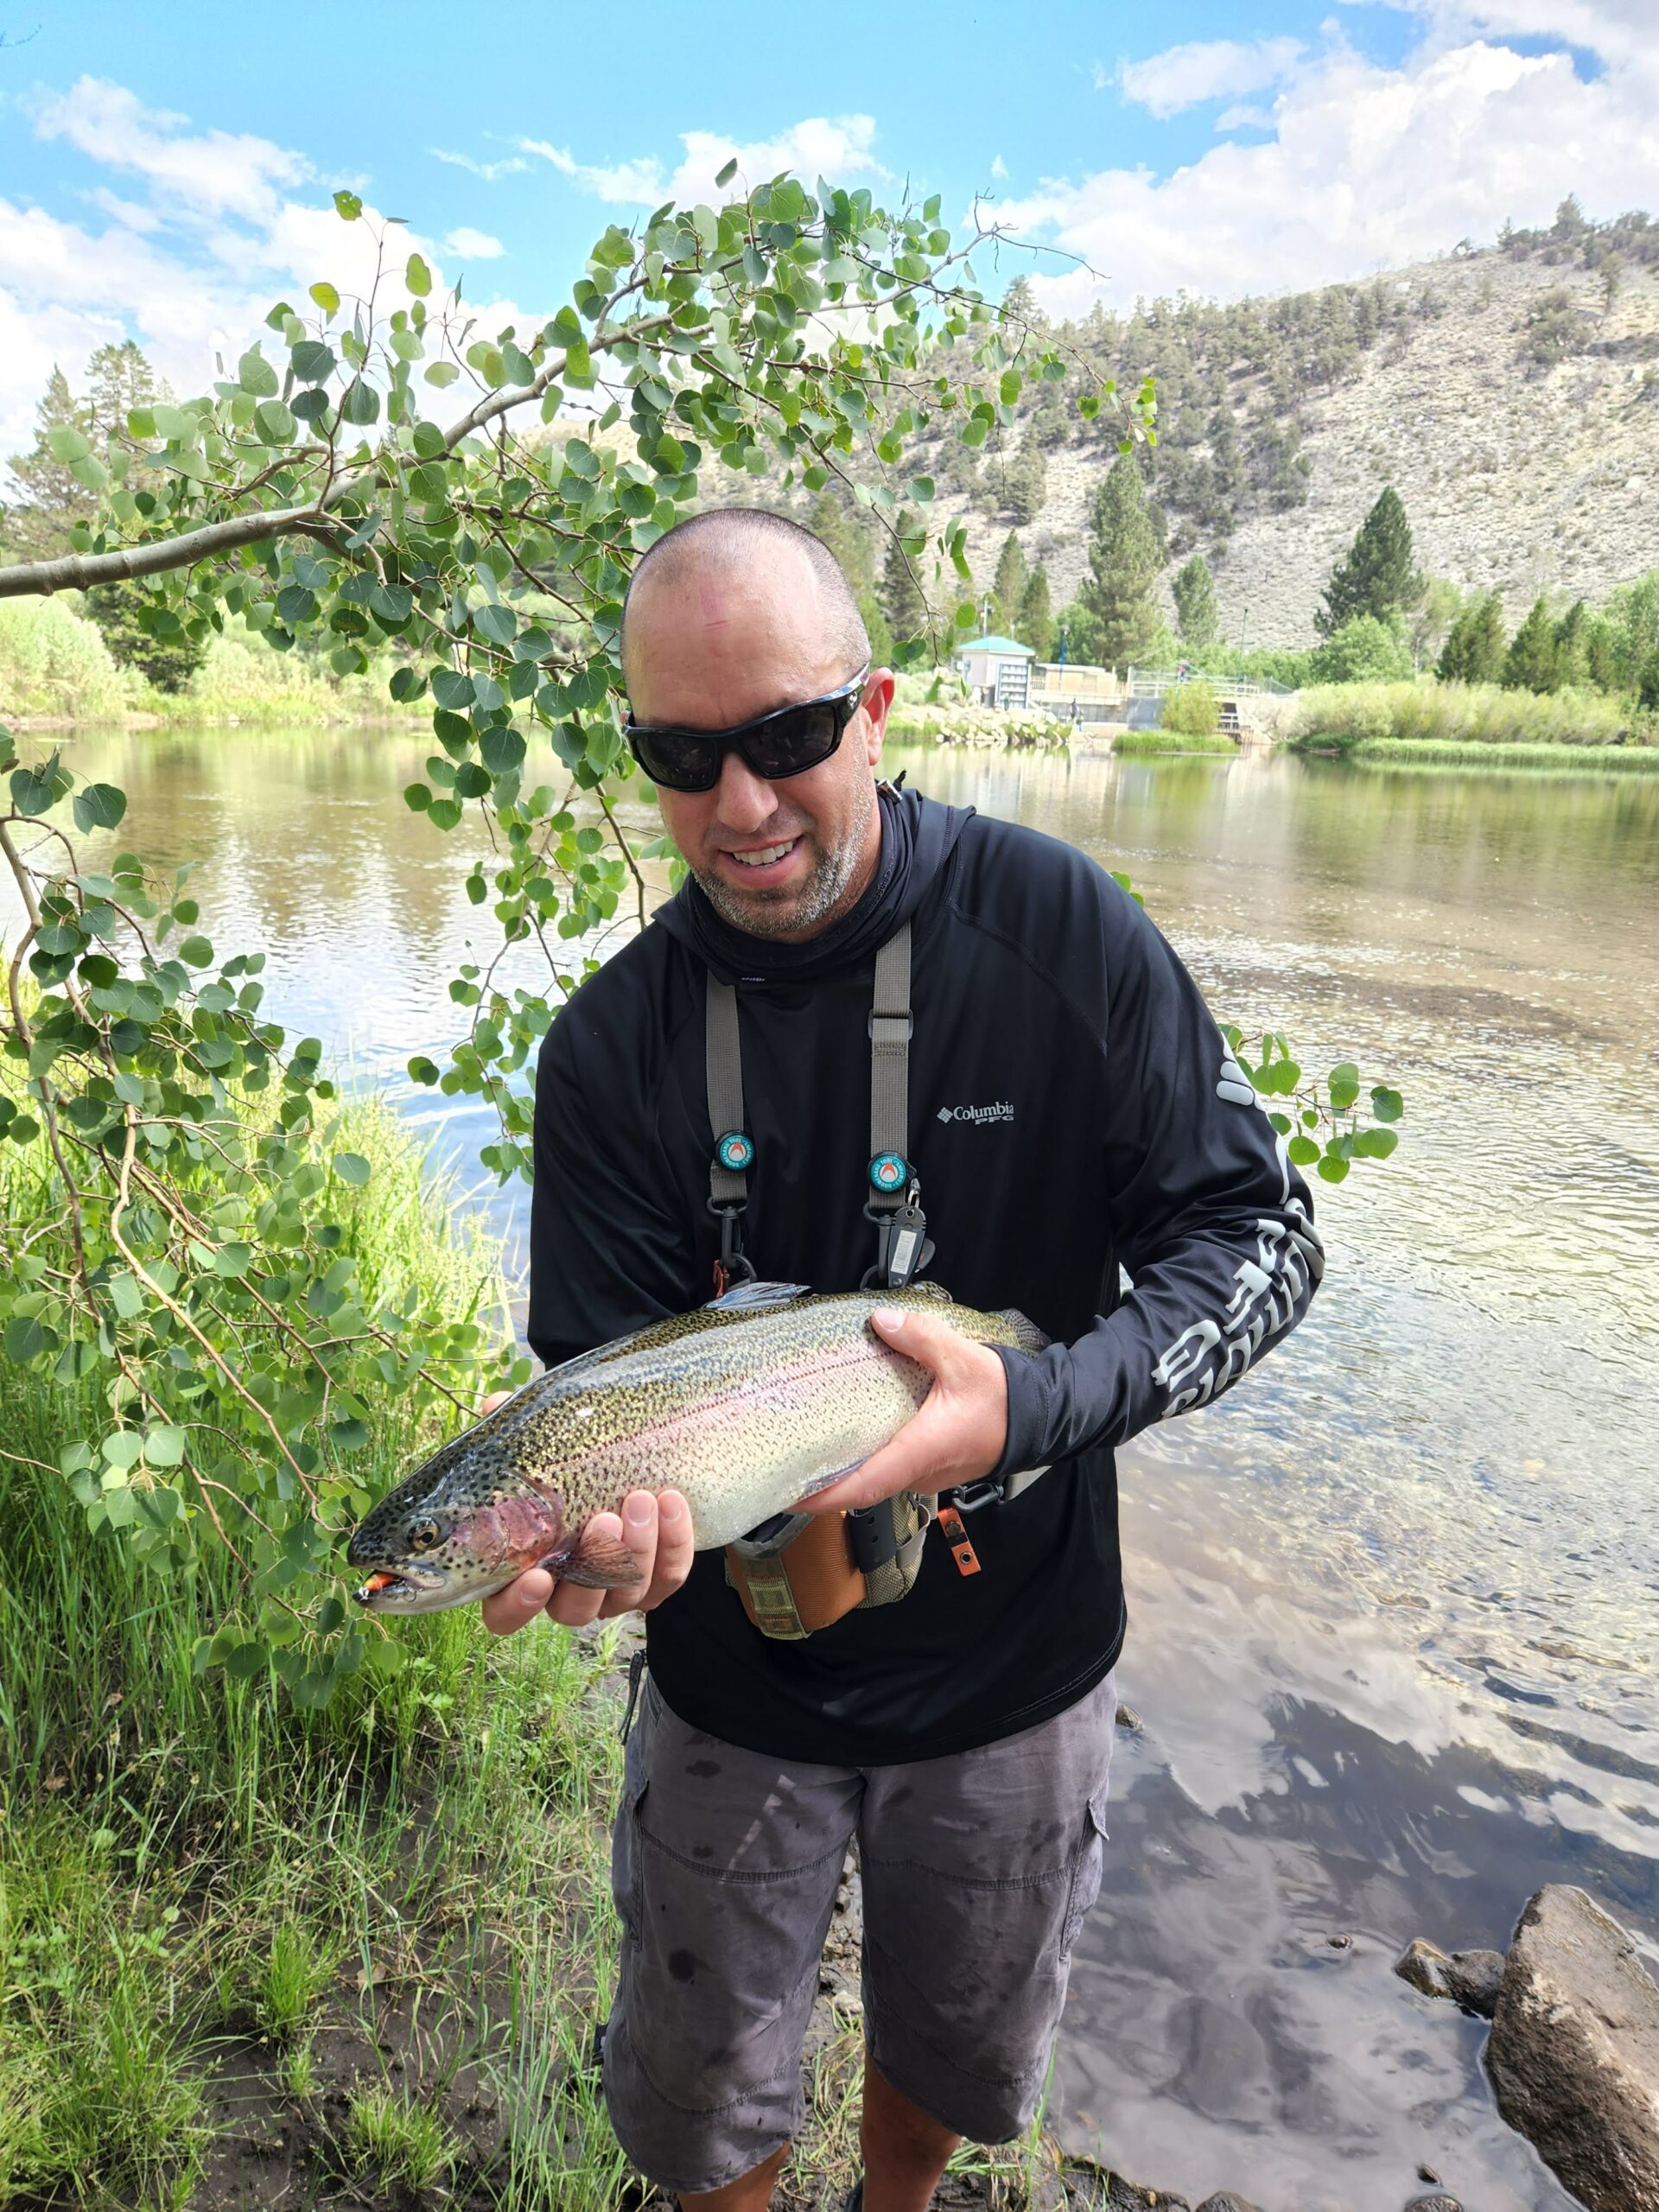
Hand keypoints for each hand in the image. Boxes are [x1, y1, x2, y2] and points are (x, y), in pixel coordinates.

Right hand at [474, 1393, 694, 1635]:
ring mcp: (612, 1592)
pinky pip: (667, 1578)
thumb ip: (511, 1433)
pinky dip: (674, 1544)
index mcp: (521, 1571)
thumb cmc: (562, 1461)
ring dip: (637, 1550)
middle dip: (594, 1565)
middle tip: (604, 1518)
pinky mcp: (654, 1582)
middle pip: (575, 1609)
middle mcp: (565, 1592)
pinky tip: (672, 1502)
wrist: (622, 1462)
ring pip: (626, 1594)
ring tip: (641, 1499)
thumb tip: (496, 1406)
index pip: (505, 1615)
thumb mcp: (534, 1444)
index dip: (518, 1605)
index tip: (537, 1576)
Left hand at [797, 1306, 1008, 1514]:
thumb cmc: (1005, 1398)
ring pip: (878, 1479)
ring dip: (845, 1471)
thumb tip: (882, 1320)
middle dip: (823, 1483)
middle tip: (786, 1467)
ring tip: (810, 1450)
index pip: (863, 1485)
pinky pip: (893, 1468)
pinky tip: (852, 1436)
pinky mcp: (935, 1465)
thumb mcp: (963, 1359)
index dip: (824, 1495)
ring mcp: (928, 1472)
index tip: (790, 1494)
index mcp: (921, 1451)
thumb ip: (921, 1337)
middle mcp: (920, 1470)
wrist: (1044, 1416)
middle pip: (862, 1487)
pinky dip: (867, 1460)